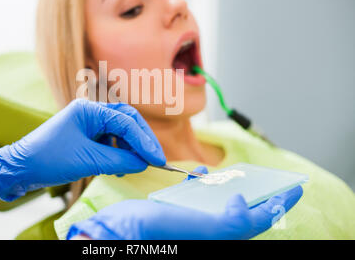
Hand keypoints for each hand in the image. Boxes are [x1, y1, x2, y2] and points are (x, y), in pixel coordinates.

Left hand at [0, 99, 165, 200]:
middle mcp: (90, 111)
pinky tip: (120, 167)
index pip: (126, 122)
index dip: (144, 141)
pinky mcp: (85, 135)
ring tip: (134, 165)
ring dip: (130, 148)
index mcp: (89, 110)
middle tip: (155, 158)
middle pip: (126, 120)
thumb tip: (144, 163)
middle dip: (141, 140)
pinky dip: (118, 152)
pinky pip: (109, 141)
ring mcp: (87, 123)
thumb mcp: (88, 160)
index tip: (158, 159)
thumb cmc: (49, 159)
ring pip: (119, 131)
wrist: (21, 168)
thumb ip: (120, 160)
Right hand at [67, 166, 302, 239]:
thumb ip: (231, 223)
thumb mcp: (200, 229)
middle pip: (242, 213)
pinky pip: (192, 196)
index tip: (296, 188)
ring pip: (218, 203)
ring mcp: (191, 221)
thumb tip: (242, 203)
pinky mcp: (173, 213)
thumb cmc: (154, 234)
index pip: (259, 221)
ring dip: (228, 186)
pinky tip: (195, 175)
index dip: (280, 203)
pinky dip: (197, 183)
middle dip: (258, 195)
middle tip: (271, 181)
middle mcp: (207, 231)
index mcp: (219, 237)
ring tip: (235, 174)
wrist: (115, 233)